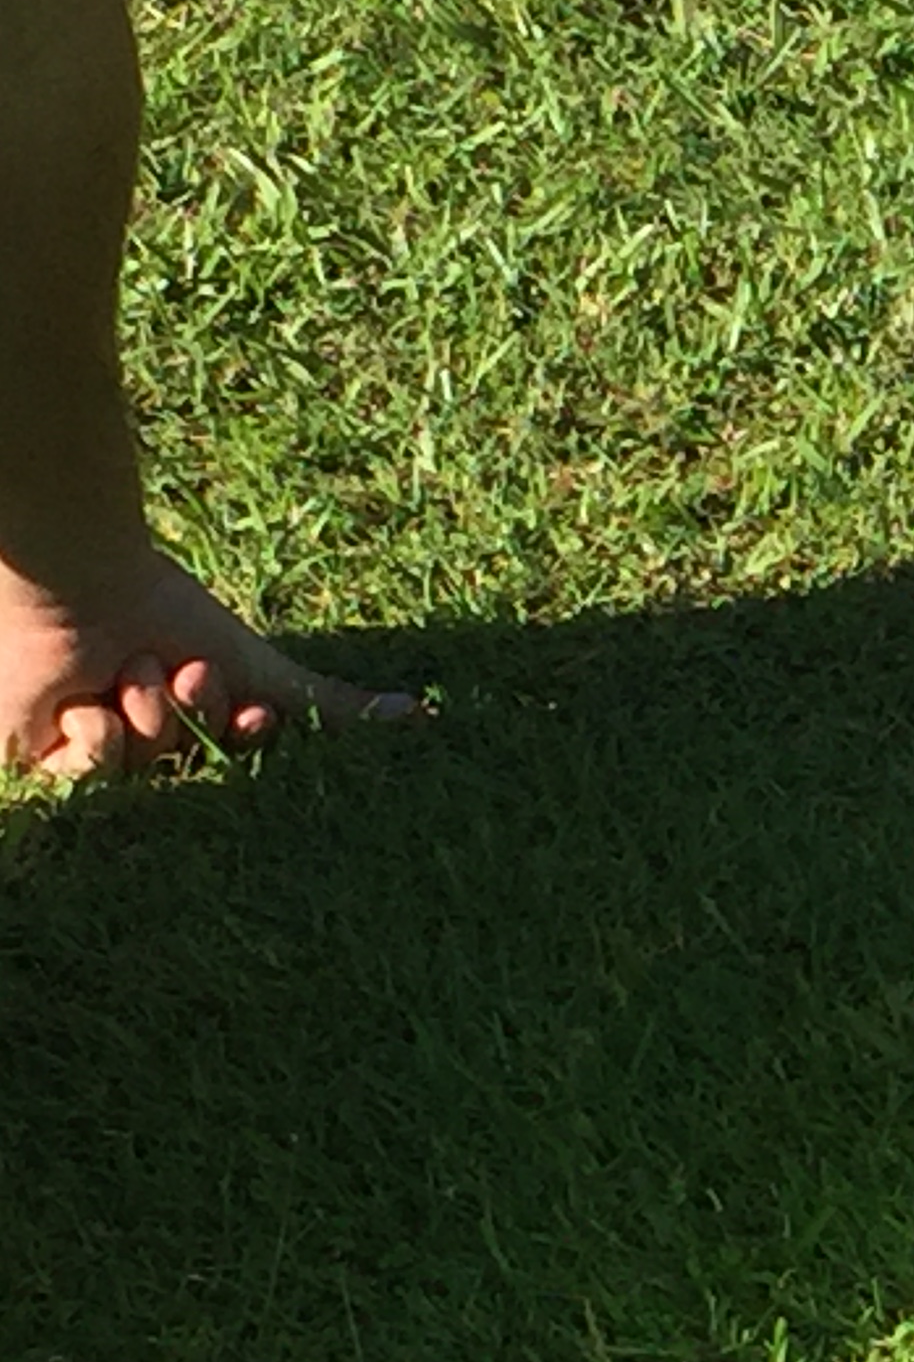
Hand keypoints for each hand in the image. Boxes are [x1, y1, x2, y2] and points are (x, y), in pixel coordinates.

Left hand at [0, 546, 419, 776]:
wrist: (81, 586)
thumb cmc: (167, 613)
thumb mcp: (263, 668)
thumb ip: (335, 706)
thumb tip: (423, 718)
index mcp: (192, 712)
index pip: (232, 750)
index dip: (243, 733)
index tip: (250, 712)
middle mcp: (143, 730)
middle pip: (192, 761)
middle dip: (194, 715)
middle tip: (181, 674)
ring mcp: (90, 745)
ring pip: (142, 767)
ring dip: (145, 712)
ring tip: (126, 668)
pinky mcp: (42, 757)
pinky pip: (89, 775)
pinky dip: (94, 734)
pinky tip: (80, 699)